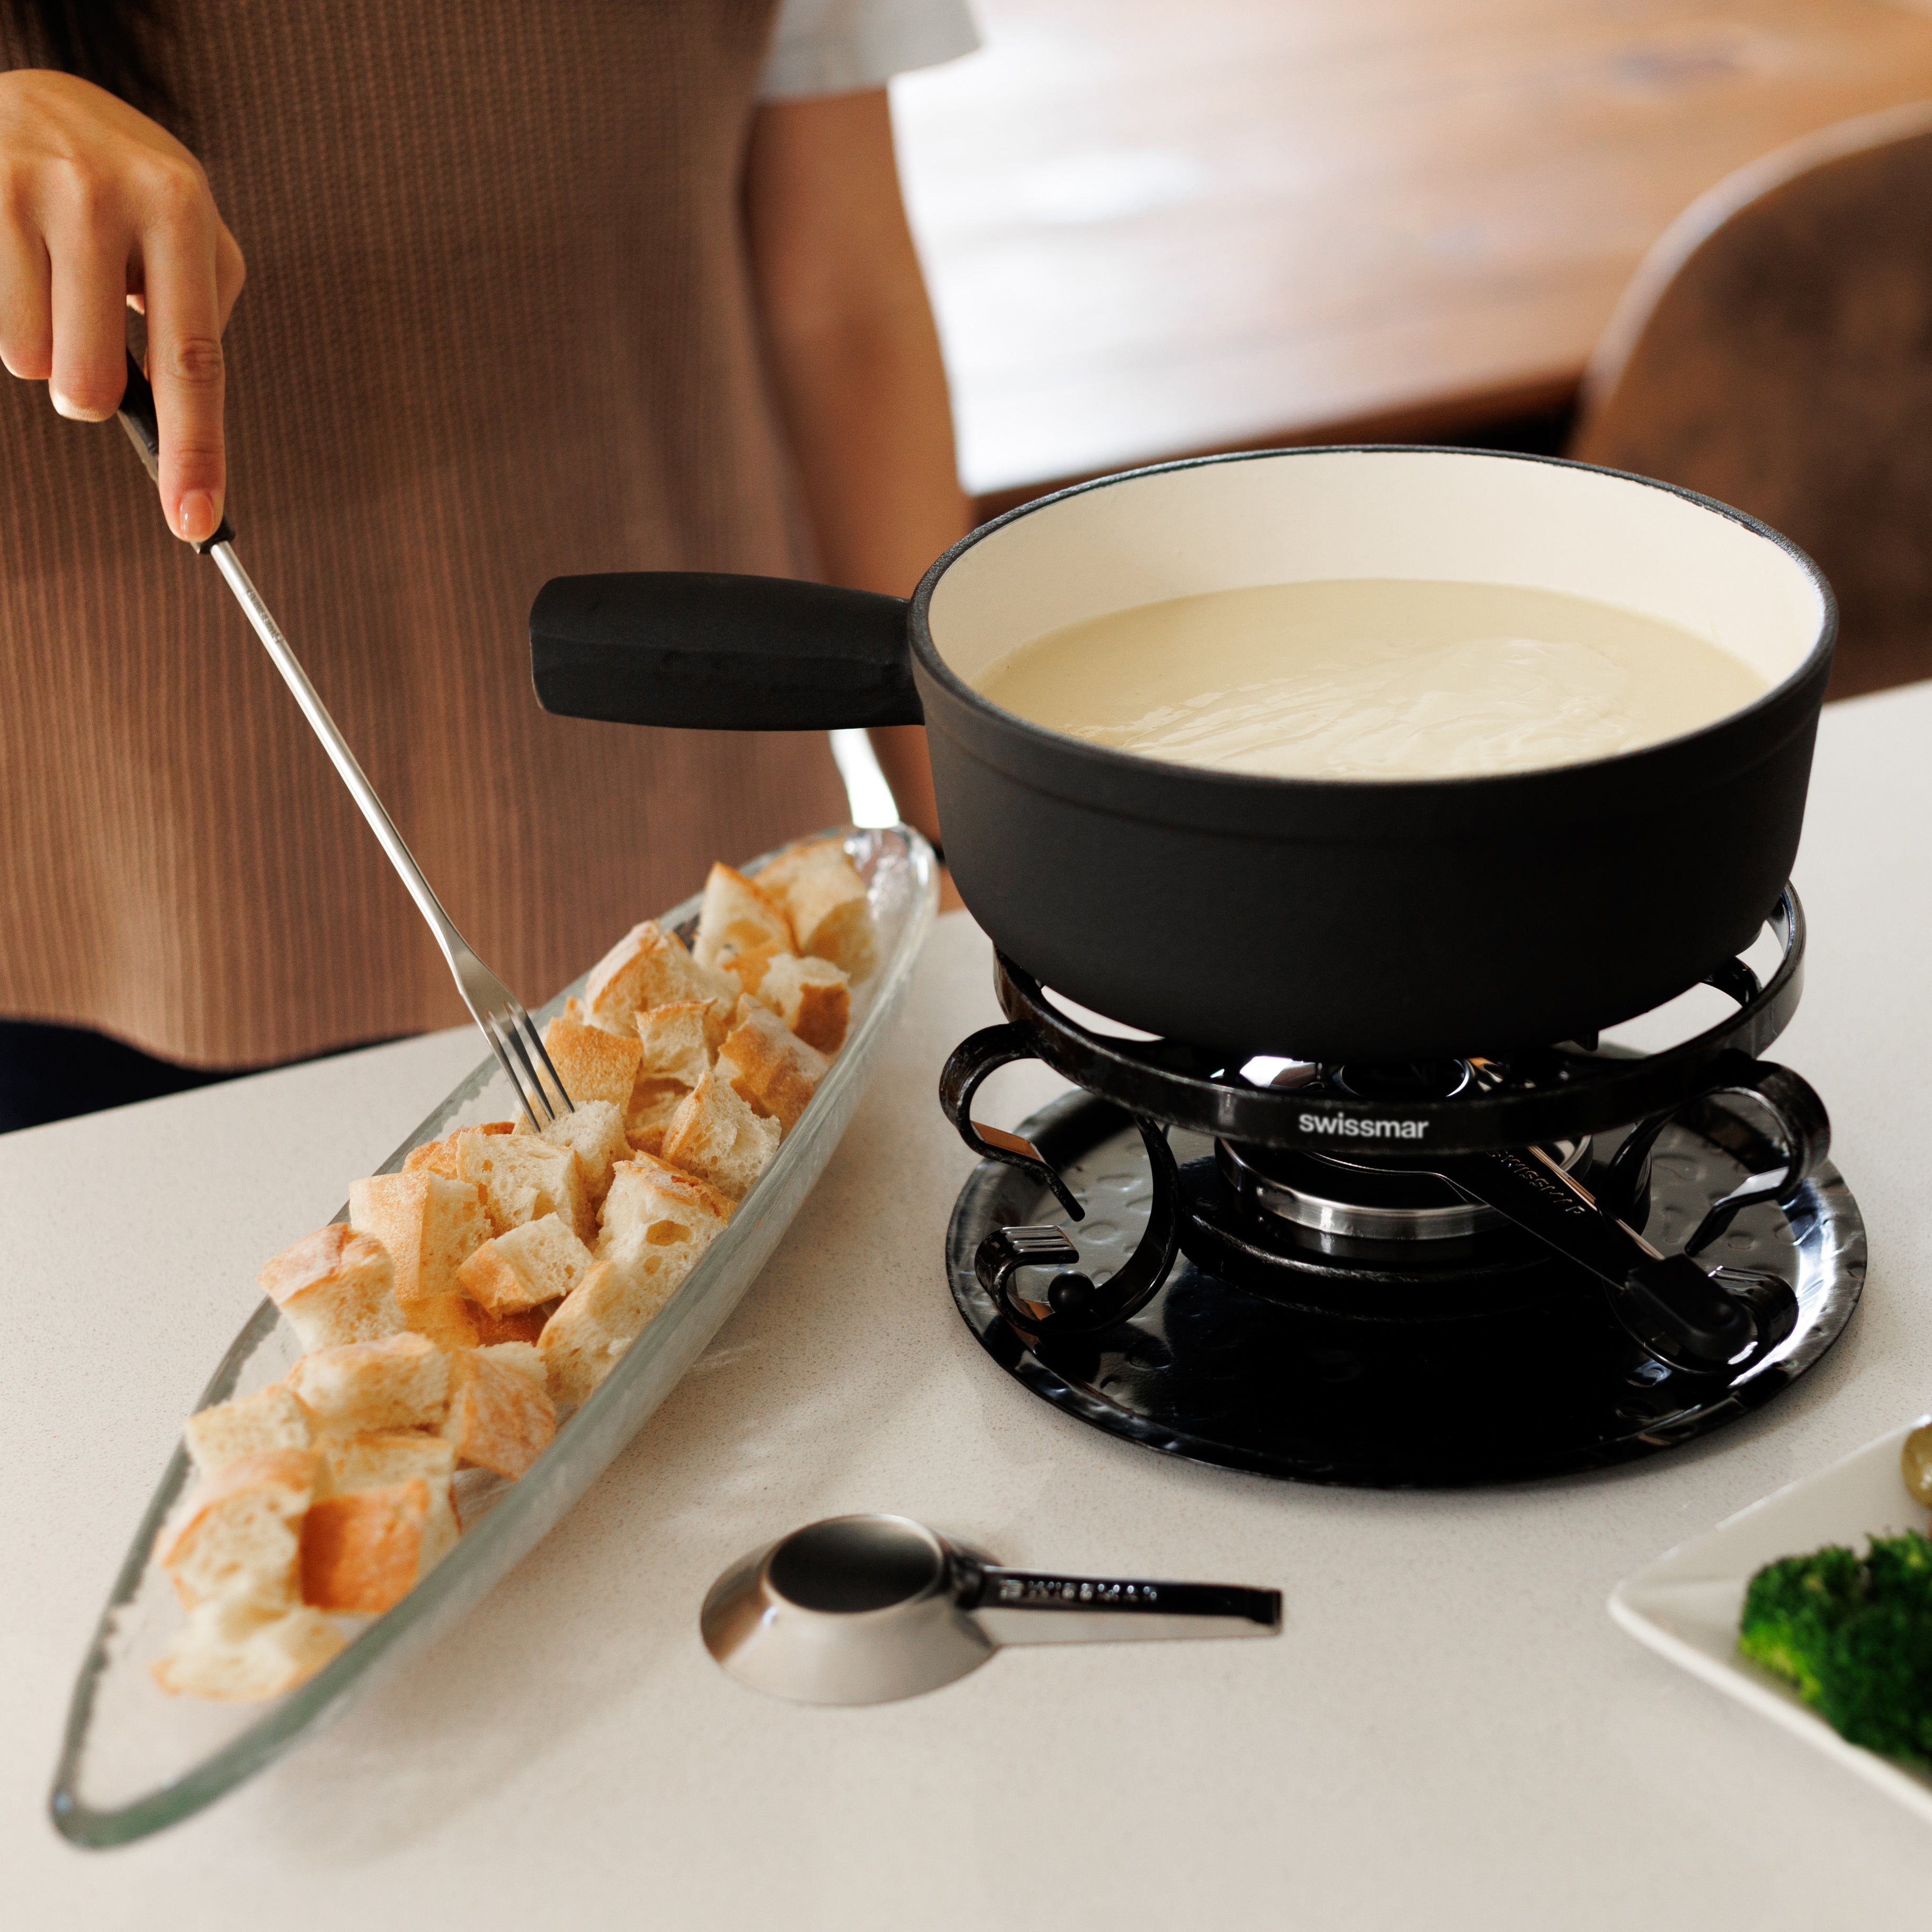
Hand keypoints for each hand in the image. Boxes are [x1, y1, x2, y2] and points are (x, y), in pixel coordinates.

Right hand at [0, 69, 244, 541]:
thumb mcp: (185, 223)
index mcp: (178, 203)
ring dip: (38, 340)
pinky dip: (4, 310)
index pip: (193, 360)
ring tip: (47, 272)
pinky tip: (14, 256)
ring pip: (25, 358)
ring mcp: (20, 184)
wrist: (28, 87)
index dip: (195, 452)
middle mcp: (101, 190)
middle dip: (89, 391)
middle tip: (85, 335)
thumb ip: (200, 311)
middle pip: (90, 381)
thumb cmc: (123, 180)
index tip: (194, 524)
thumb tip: (176, 416)